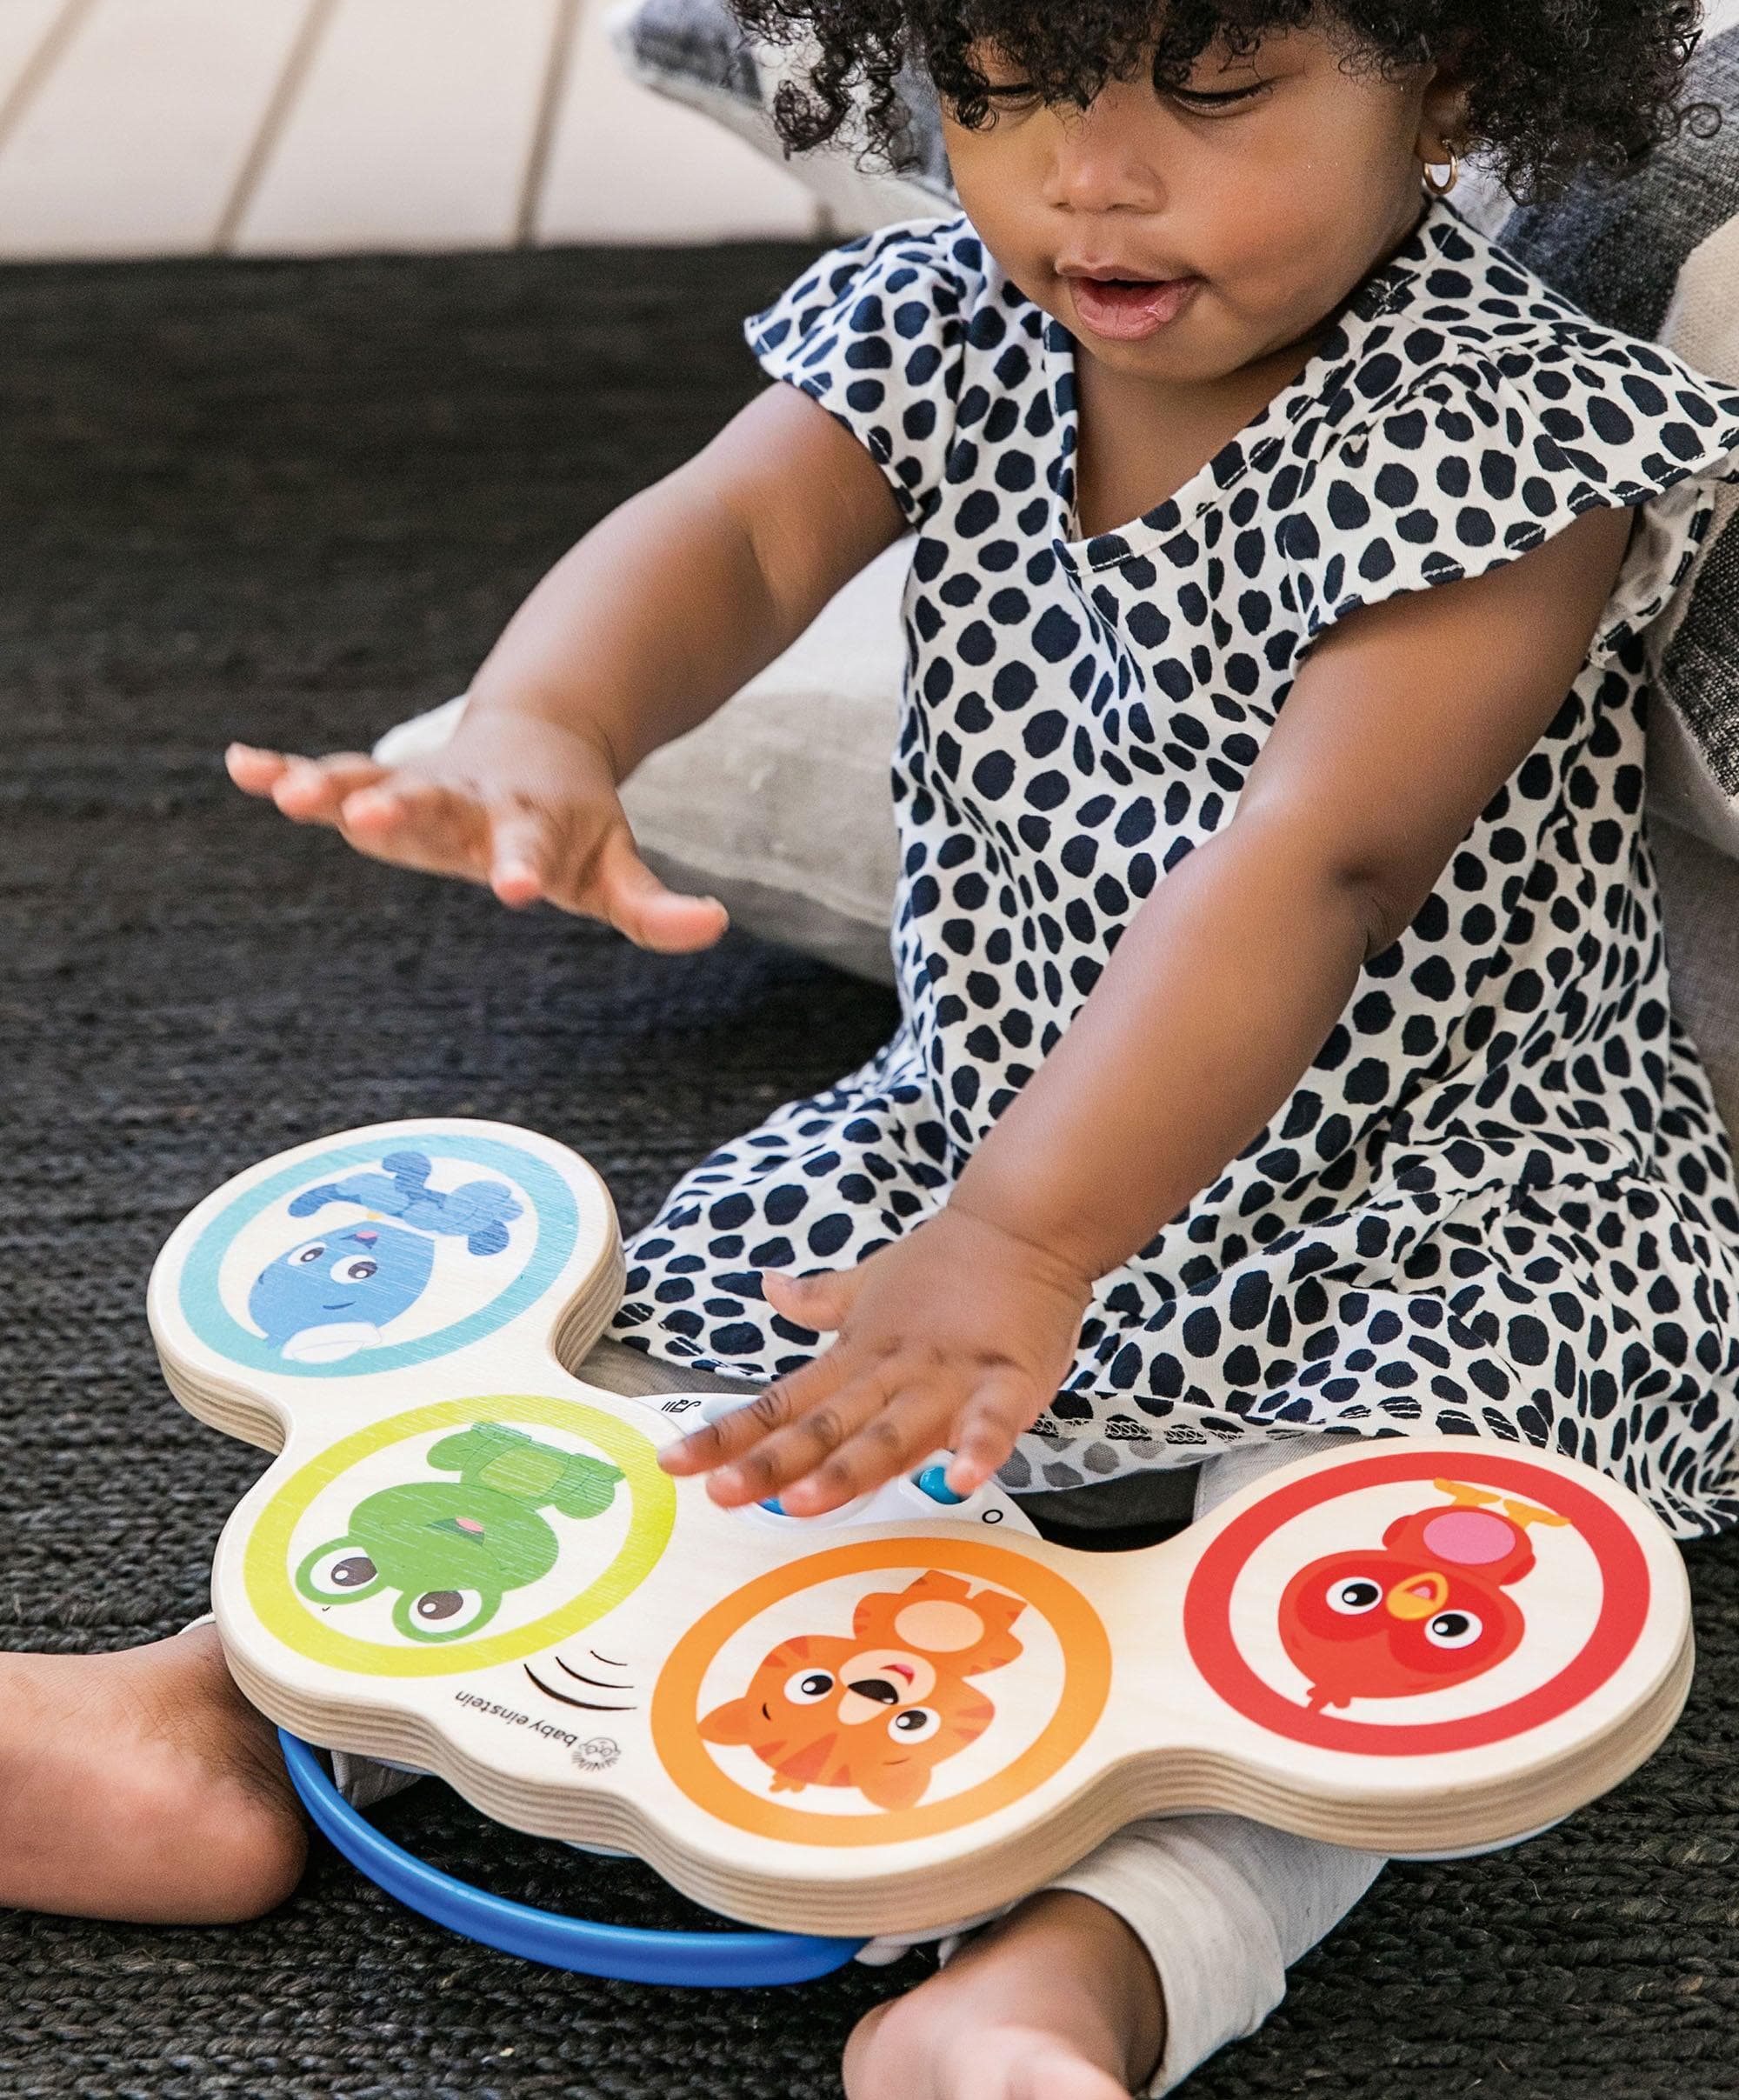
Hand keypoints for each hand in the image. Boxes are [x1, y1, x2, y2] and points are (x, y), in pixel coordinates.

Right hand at [225, 705, 728, 952]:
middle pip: (437, 806)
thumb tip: (714, 926)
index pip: (531, 850)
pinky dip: (284, 768)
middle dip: (403, 813)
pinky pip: (328, 771)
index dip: (526, 868)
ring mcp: (421, 786)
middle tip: (371, 821)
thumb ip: (656, 906)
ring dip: (330, 787)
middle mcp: (469, 801)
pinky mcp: (382, 781)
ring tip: (284, 795)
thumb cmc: (576, 824)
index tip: (518, 890)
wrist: (542, 741)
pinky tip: (238, 765)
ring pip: (372, 782)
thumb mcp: (617, 868)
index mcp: (531, 824)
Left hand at [656, 1204, 1092, 1515]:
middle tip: (723, 1495)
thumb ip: (820, 1299)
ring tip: (806, 1503)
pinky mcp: (1008, 1379)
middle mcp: (892, 1374)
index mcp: (857, 1358)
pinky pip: (992, 1420)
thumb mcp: (872, 1282)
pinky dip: (977, 1447)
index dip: (728, 1435)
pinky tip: (960, 1479)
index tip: (675, 1463)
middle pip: (824, 1427)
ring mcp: (948, 1378)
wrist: (1024, 1223)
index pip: (782, 1404)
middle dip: (772, 1464)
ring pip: (892, 1432)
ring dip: (849, 1468)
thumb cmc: (949, 1262)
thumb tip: (769, 1286)